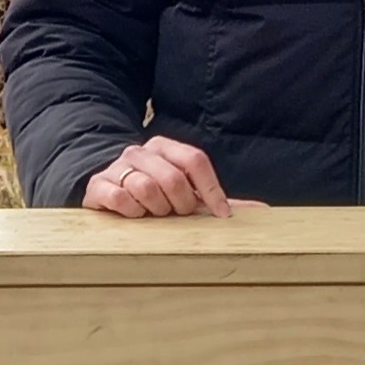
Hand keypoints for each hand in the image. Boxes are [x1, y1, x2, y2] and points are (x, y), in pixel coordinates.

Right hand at [83, 136, 235, 217]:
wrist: (105, 190)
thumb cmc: (153, 193)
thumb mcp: (184, 192)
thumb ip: (217, 201)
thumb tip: (265, 212)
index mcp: (164, 148)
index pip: (195, 160)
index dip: (212, 189)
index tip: (220, 215)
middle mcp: (140, 152)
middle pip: (173, 178)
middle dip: (181, 204)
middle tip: (177, 214)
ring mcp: (118, 167)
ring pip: (146, 188)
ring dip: (156, 210)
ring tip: (154, 215)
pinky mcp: (99, 185)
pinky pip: (121, 198)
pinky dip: (132, 213)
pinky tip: (133, 216)